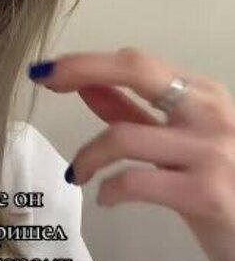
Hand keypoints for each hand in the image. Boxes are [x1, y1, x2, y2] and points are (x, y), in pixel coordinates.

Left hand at [29, 47, 234, 260]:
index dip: (88, 62)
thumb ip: (133, 113)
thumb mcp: (177, 144)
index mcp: (204, 95)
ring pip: (124, 136)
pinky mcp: (207, 194)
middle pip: (137, 69)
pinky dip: (110, 189)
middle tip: (44, 79)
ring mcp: (213, 152)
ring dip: (87, 157)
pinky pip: (136, 182)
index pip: (138, 63)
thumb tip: (86, 83)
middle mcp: (212, 113)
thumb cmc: (222, 189)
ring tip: (78, 174)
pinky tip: (107, 199)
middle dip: (83, 68)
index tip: (48, 70)